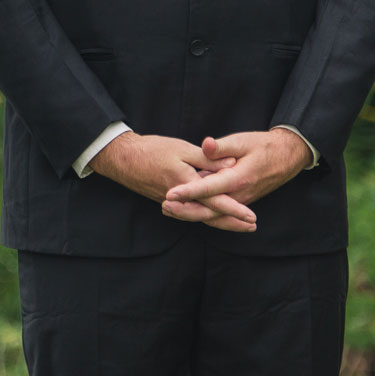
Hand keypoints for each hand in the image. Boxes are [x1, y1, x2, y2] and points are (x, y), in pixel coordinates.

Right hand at [91, 132, 256, 232]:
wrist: (123, 158)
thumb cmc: (152, 149)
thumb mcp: (182, 148)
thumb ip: (207, 159)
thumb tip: (231, 165)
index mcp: (186, 184)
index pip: (215, 200)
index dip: (235, 209)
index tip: (251, 217)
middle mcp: (180, 199)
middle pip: (210, 216)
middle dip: (232, 223)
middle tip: (251, 226)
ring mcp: (172, 203)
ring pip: (200, 217)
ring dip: (220, 222)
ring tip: (238, 226)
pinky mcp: (167, 202)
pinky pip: (189, 213)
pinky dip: (203, 217)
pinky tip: (212, 217)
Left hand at [161, 130, 310, 219]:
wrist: (287, 157)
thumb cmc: (263, 146)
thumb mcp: (243, 141)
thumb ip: (222, 146)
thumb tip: (205, 145)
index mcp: (238, 179)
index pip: (208, 188)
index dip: (188, 191)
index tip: (170, 193)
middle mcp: (239, 196)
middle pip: (209, 209)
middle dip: (185, 210)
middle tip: (164, 206)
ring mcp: (240, 201)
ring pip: (214, 215)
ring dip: (191, 214)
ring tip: (169, 211)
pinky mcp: (240, 202)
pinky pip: (220, 214)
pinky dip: (203, 215)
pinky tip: (186, 212)